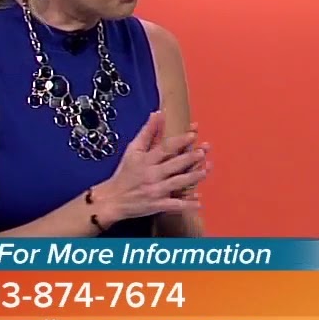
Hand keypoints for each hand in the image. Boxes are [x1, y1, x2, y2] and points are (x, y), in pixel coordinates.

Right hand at [95, 111, 209, 222]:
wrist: (113, 199)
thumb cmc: (124, 173)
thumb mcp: (133, 150)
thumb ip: (147, 132)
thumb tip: (158, 114)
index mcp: (146, 160)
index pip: (165, 148)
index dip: (179, 141)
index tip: (193, 135)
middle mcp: (152, 174)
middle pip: (174, 165)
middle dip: (190, 158)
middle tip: (203, 152)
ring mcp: (155, 191)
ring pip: (177, 183)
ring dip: (192, 178)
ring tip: (205, 171)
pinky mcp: (157, 205)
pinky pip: (174, 205)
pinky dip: (187, 205)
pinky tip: (199, 202)